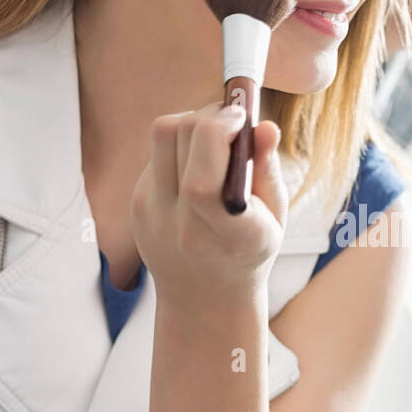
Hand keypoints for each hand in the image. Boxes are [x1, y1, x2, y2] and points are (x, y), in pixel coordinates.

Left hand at [131, 103, 286, 306]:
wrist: (204, 297)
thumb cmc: (249, 251)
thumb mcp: (274, 218)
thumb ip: (268, 170)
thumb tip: (263, 125)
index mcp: (227, 237)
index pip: (202, 182)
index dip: (219, 134)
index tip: (243, 119)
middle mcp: (181, 228)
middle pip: (181, 138)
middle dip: (212, 114)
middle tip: (235, 118)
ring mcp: (152, 215)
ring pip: (163, 133)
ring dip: (193, 122)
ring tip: (217, 137)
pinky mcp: (138, 204)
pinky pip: (157, 151)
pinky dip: (181, 144)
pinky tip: (199, 162)